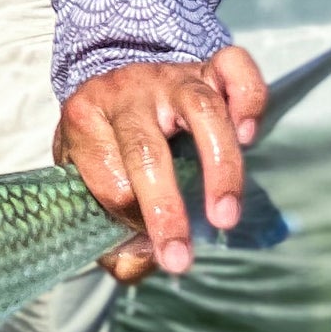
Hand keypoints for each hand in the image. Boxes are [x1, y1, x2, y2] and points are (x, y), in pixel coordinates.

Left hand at [53, 45, 266, 284]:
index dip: (130, 219)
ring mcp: (168, 76)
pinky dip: (248, 98)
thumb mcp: (81, 181)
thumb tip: (139, 264)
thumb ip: (107, 231)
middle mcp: (124, 91)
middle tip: (180, 260)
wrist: (114, 82)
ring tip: (224, 218)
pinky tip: (248, 136)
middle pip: (145, 149)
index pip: (108, 179)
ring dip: (220, 169)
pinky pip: (234, 67)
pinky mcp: (205, 67)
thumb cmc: (102, 142)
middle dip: (165, 211)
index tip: (149, 244)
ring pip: (200, 110)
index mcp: (83, 117)